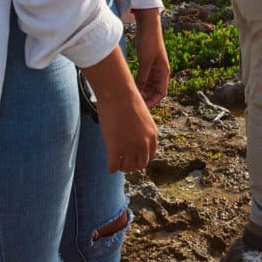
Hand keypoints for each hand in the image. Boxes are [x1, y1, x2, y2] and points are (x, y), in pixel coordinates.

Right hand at [80, 49, 157, 171]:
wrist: (118, 92)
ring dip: (121, 166)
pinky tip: (109, 162)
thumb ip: (141, 130)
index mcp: (152, 135)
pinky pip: (114, 167)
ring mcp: (130, 147)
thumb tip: (133, 139)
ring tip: (115, 160)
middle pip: (139, 165)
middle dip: (131, 163)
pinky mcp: (115, 147)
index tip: (131, 155)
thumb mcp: (141, 117)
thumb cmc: (126, 100)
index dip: (139, 157)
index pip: (149, 156)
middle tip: (122, 158)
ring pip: (127, 168)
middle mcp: (144, 143)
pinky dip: (111, 167)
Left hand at [131, 8, 169, 107]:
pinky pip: (142, 78)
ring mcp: (152, 68)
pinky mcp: (145, 64)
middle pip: (153, 91)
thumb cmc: (149, 42)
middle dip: (145, 97)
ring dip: (140, 91)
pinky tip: (128, 86)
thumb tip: (138, 91)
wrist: (147, 26)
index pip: (161, 93)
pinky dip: (137, 83)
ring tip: (129, 95)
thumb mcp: (146, 61)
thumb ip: (143, 77)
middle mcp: (159, 72)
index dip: (153, 101)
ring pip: (147, 86)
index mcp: (163, 72)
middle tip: (132, 101)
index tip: (142, 106)